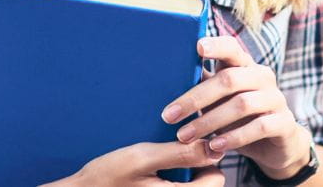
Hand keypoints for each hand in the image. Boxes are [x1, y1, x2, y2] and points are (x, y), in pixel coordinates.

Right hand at [43, 141, 224, 185]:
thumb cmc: (106, 178)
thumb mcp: (142, 159)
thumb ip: (180, 154)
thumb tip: (215, 147)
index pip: (217, 178)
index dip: (206, 155)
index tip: (187, 140)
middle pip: (206, 181)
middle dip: (193, 161)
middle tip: (171, 144)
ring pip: (191, 183)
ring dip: (181, 167)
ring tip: (159, 155)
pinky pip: (176, 185)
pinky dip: (170, 174)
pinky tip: (152, 165)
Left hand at [162, 36, 313, 179]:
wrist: (275, 146)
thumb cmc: (238, 118)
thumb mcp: (219, 101)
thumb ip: (202, 87)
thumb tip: (165, 80)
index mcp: (245, 66)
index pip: (232, 47)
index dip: (216, 45)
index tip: (196, 48)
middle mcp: (262, 77)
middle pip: (229, 79)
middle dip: (195, 98)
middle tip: (168, 116)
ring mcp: (276, 99)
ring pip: (241, 104)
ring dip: (209, 122)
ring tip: (185, 136)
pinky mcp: (283, 123)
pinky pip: (258, 127)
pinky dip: (234, 138)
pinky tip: (214, 147)